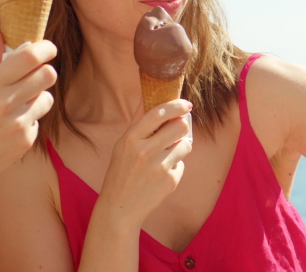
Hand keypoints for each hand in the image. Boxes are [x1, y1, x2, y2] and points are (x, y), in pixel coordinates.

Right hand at [0, 30, 57, 194]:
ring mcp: (18, 124)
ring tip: (16, 106)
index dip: (45, 49)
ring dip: (37, 98)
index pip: (29, 57)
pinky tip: (9, 129)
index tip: (47, 48)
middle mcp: (5, 103)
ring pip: (47, 98)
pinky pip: (38, 121)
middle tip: (34, 76)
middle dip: (44, 72)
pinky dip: (29, 121)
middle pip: (48, 75)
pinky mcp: (26, 141)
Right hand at [98, 99, 191, 227]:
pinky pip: (182, 165)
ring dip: (180, 146)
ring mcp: (159, 167)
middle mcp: (145, 151)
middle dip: (183, 126)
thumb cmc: (121, 173)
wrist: (120, 208)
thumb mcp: (122, 146)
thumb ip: (139, 124)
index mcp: (131, 139)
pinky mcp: (170, 181)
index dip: (175, 105)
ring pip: (186, 145)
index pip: (158, 113)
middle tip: (177, 130)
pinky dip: (174, 167)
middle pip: (180, 126)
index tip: (186, 104)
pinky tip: (160, 175)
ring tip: (166, 154)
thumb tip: (150, 96)